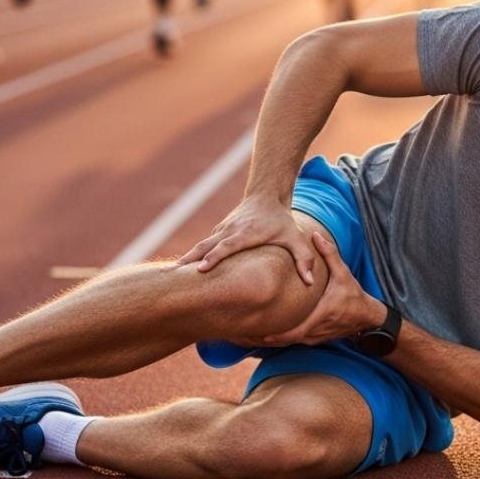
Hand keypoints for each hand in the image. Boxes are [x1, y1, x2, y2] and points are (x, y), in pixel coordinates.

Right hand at [176, 194, 317, 283]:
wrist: (265, 196)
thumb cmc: (280, 220)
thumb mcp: (295, 237)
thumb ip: (304, 258)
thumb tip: (310, 282)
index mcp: (245, 233)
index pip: (227, 246)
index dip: (214, 257)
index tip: (201, 269)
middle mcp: (229, 230)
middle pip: (206, 245)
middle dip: (190, 259)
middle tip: (172, 275)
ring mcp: (221, 230)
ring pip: (201, 245)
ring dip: (186, 258)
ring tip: (169, 275)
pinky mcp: (218, 232)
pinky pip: (203, 245)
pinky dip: (191, 256)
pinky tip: (180, 270)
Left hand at [259, 232, 384, 345]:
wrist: (366, 318)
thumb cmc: (354, 295)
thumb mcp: (344, 273)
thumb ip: (330, 254)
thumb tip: (315, 235)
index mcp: (320, 314)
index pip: (295, 331)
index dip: (276, 335)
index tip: (259, 333)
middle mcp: (316, 330)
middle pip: (286, 340)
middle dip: (266, 339)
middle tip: (245, 335)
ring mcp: (315, 337)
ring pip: (289, 343)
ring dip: (272, 340)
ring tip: (250, 335)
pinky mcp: (315, 339)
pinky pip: (295, 341)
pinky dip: (281, 339)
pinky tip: (266, 334)